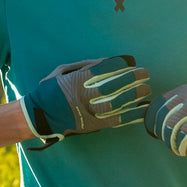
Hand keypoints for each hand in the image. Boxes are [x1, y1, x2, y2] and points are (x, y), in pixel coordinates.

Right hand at [21, 56, 151, 147]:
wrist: (39, 116)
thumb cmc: (51, 90)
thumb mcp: (62, 71)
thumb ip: (85, 65)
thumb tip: (107, 61)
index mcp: (74, 82)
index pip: (100, 71)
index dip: (117, 65)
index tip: (130, 61)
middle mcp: (82, 97)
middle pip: (111, 87)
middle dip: (130, 80)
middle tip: (145, 73)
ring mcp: (87, 113)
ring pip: (115, 104)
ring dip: (133, 97)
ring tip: (147, 90)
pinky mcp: (92, 125)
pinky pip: (115, 121)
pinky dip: (131, 116)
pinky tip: (143, 110)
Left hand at [145, 84, 186, 155]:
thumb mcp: (186, 112)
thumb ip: (170, 113)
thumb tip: (146, 120)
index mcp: (182, 90)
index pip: (157, 104)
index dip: (151, 121)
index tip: (154, 133)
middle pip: (163, 115)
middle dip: (161, 132)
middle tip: (168, 143)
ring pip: (172, 125)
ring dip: (170, 141)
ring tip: (176, 148)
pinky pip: (184, 133)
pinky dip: (180, 145)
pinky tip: (183, 151)